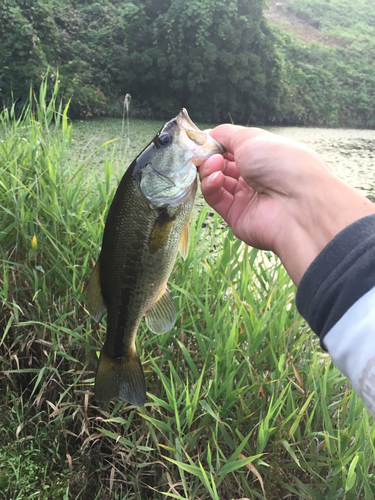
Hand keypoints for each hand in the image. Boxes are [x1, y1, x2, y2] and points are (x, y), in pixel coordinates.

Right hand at [200, 124, 374, 283]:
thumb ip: (226, 134)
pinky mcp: (236, 215)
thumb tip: (206, 134)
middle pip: (222, 164)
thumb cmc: (281, 163)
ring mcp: (246, 196)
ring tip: (214, 165)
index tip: (201, 140)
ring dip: (210, 170)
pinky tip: (216, 179)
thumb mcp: (252, 138)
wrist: (298, 206)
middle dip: (210, 156)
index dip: (216, 143)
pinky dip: (211, 186)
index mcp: (264, 155)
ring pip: (217, 181)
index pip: (232, 147)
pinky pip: (217, 198)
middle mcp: (255, 175)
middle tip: (204, 153)